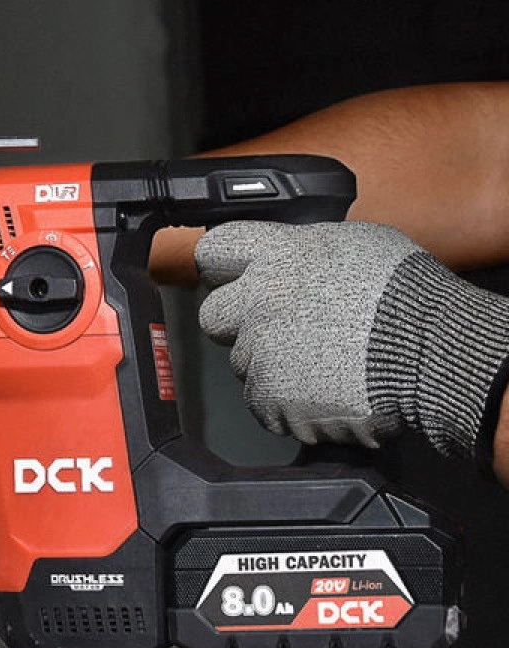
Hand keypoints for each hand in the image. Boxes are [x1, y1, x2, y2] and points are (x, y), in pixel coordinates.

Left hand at [195, 220, 508, 467]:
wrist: (433, 353)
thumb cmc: (407, 295)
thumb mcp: (357, 243)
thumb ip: (305, 252)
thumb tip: (289, 258)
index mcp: (278, 256)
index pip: (215, 249)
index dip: (221, 267)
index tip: (228, 277)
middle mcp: (259, 301)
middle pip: (214, 316)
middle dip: (237, 324)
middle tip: (281, 330)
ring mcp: (260, 351)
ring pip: (244, 363)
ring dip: (272, 365)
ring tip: (323, 362)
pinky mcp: (270, 396)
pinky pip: (265, 403)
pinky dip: (289, 403)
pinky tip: (325, 389)